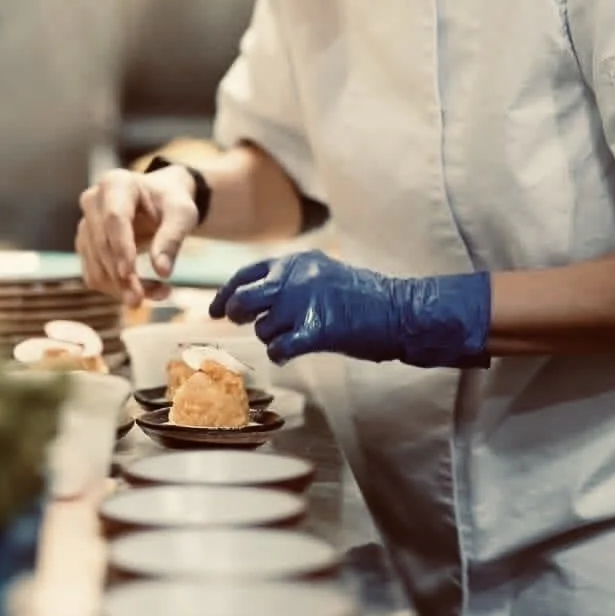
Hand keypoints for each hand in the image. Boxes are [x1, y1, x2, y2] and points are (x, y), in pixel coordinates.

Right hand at [76, 165, 199, 307]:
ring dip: (122, 287)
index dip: (121, 247)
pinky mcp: (85, 247)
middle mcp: (93, 201)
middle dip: (121, 276)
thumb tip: (162, 271)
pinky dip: (117, 290)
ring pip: (95, 265)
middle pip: (102, 244)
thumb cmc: (171, 202)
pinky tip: (146, 292)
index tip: (129, 273)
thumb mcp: (182, 213)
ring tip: (160, 293)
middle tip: (143, 299)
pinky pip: (94, 275)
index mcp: (116, 183)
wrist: (159, 202)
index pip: (114, 218)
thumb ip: (173, 237)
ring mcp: (85, 225)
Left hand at [210, 249, 491, 367]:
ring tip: (293, 336)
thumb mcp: (322, 273)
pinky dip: (281, 354)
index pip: (245, 275)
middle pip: (243, 300)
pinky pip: (280, 348)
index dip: (224, 294)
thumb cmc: (364, 296)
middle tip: (247, 325)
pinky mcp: (317, 330)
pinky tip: (291, 352)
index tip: (214, 310)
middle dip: (238, 316)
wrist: (400, 310)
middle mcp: (295, 278)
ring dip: (271, 338)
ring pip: (262, 329)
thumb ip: (290, 279)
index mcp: (296, 261)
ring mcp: (305, 303)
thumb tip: (255, 298)